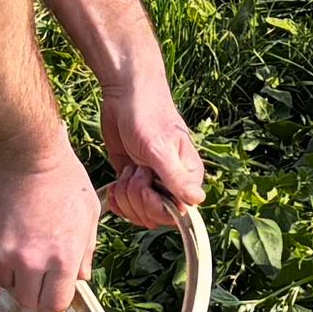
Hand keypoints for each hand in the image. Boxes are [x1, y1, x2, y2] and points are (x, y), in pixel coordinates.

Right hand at [0, 146, 103, 311]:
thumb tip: (81, 277)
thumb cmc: (65, 179)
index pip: (55, 303)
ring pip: (6, 283)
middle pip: (28, 301)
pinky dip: (1, 251)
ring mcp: (4, 252)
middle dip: (35, 292)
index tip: (56, 288)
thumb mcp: (88, 215)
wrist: (27, 152)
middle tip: (39, 277)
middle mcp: (31, 262)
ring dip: (16, 275)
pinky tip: (11, 227)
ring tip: (24, 250)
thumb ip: (86, 251)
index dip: (56, 298)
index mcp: (62, 260)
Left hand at [96, 74, 205, 229]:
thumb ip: (176, 178)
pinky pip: (126, 205)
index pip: (177, 213)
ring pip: (138, 213)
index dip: (155, 206)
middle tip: (134, 171)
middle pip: (155, 217)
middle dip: (137, 199)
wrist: (126, 95)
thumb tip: (197, 201)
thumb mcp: (160, 148)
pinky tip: (115, 184)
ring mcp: (151, 183)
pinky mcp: (133, 180)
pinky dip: (117, 199)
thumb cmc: (148, 115)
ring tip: (127, 170)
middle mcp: (172, 184)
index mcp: (188, 177)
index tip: (144, 182)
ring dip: (126, 197)